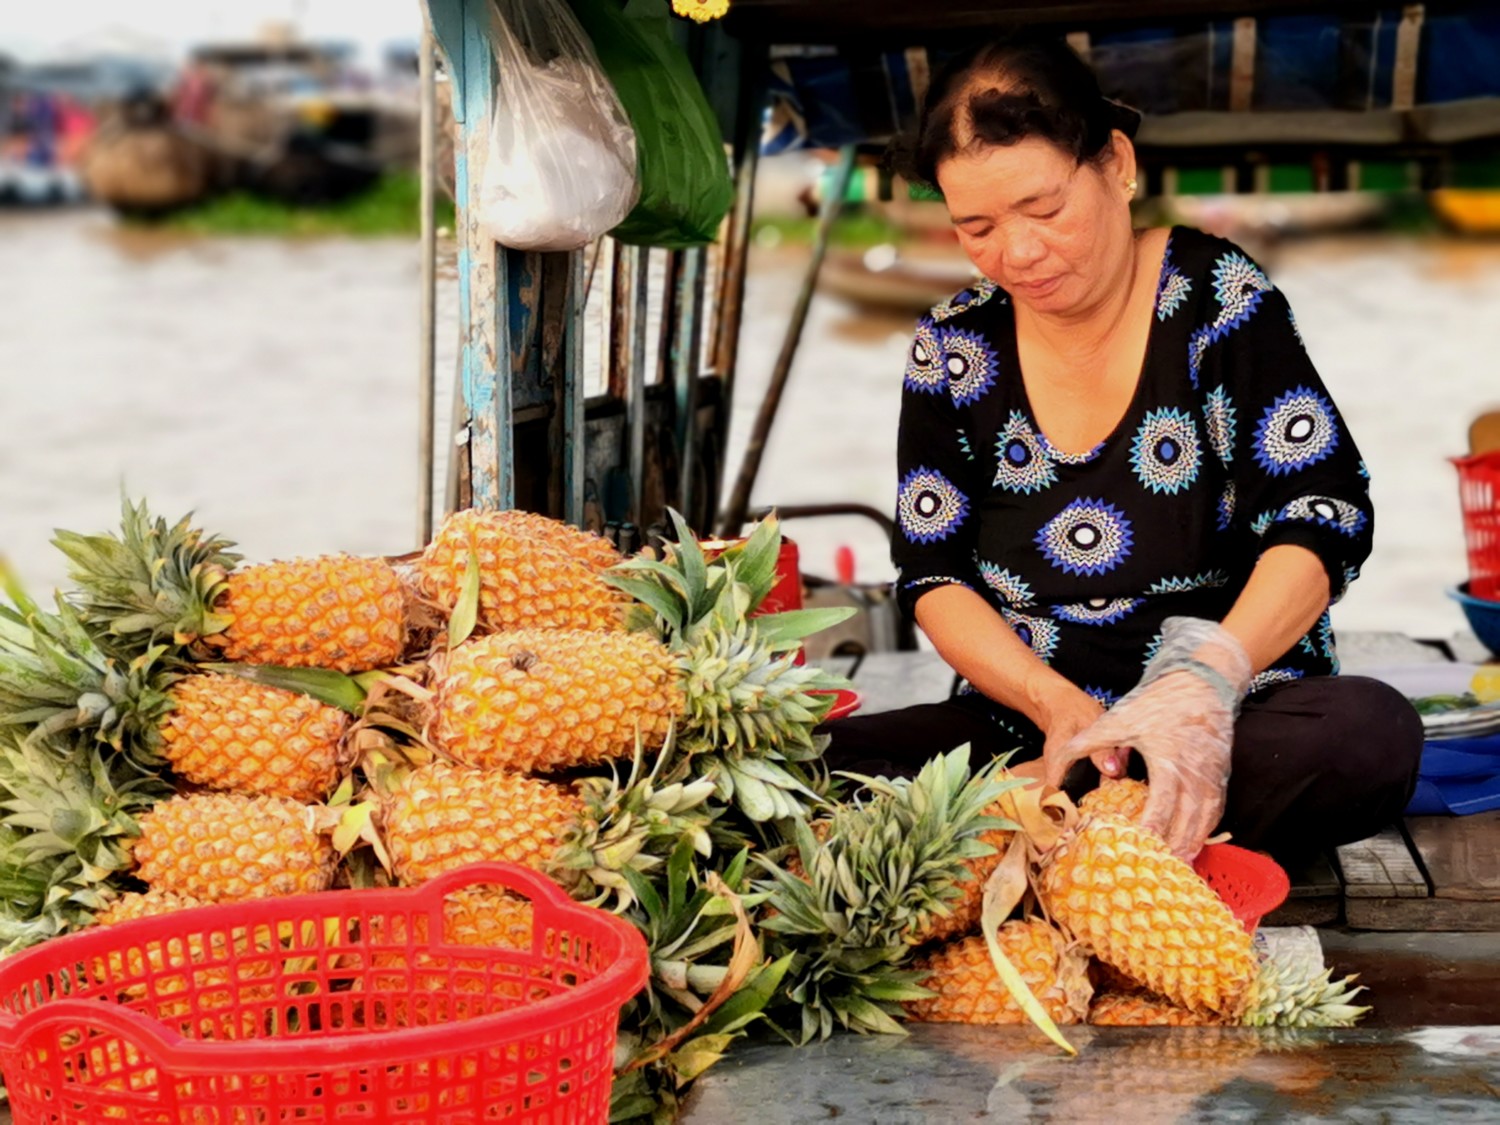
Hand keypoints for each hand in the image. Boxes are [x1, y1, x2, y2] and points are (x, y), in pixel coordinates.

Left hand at [1043, 618, 1251, 858]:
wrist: (1202, 680)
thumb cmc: (1158, 701)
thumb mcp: (1117, 719)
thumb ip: (1086, 744)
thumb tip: (1057, 769)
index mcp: (1168, 764)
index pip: (1160, 809)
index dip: (1150, 833)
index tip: (1136, 850)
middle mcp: (1195, 776)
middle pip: (1185, 824)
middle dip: (1171, 849)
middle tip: (1155, 872)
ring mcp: (1212, 777)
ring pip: (1204, 822)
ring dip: (1189, 845)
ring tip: (1173, 867)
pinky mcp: (1221, 775)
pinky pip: (1215, 811)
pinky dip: (1204, 831)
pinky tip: (1191, 843)